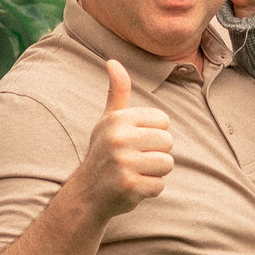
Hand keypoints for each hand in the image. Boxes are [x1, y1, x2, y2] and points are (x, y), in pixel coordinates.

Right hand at [70, 59, 173, 221]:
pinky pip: (159, 185)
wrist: (87, 193)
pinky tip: (132, 186)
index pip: (164, 121)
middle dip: (156, 153)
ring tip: (134, 172)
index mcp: (118, 119)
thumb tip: (113, 61)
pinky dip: (150, 189)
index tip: (134, 141)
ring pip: (167, 164)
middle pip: (168, 142)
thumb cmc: (104, 151)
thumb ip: (117, 91)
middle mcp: (119, 138)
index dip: (154, 133)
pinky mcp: (129, 185)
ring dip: (155, 172)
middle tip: (134, 159)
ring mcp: (123, 163)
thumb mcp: (109, 120)